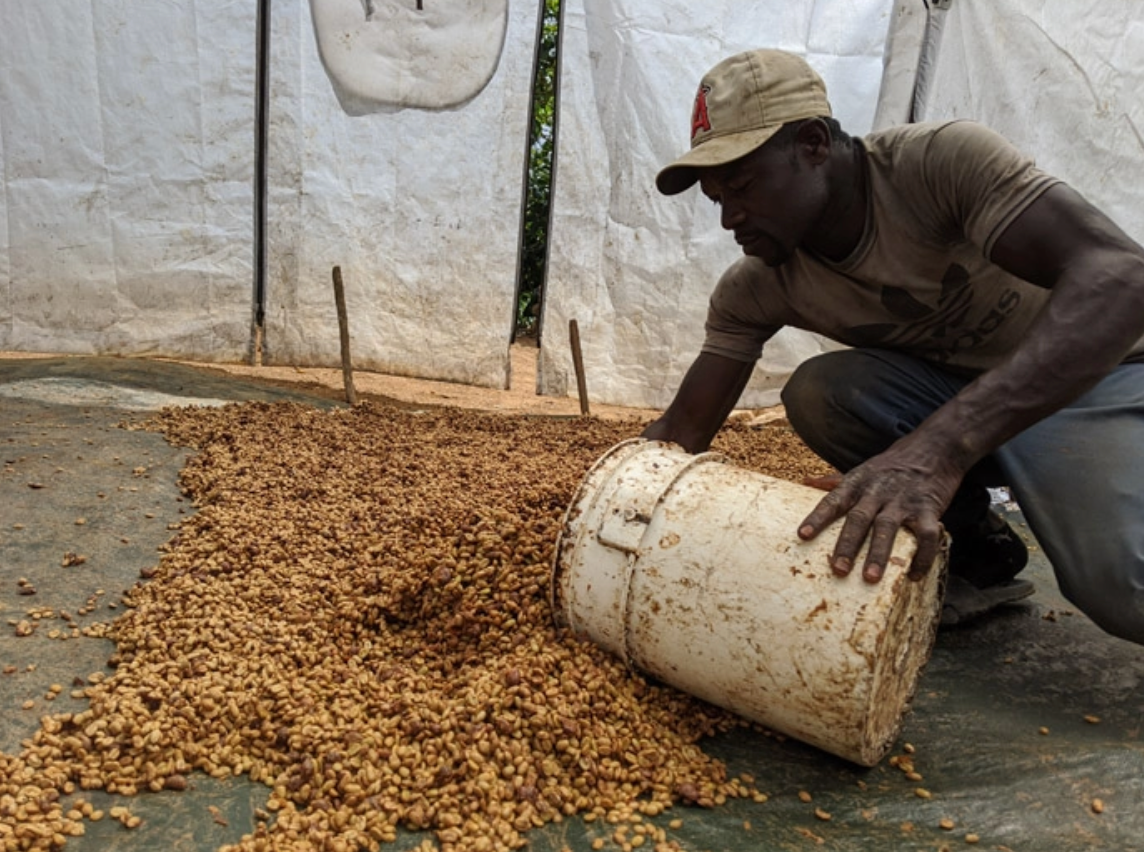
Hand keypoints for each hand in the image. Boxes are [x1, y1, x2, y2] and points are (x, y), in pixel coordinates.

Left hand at [796, 440, 962, 582]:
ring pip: (887, 527)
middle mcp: (877, 491)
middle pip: (858, 518)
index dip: (817, 518)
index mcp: (857, 483)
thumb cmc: (891, 466)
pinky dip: (922, 556)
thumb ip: (834, 481)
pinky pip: (926, 535)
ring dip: (878, 554)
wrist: (934, 450)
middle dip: (847, 545)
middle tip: (838, 570)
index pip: (833, 501)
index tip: (803, 535)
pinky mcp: (929, 508)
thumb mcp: (862, 470)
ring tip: (870, 578)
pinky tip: (914, 575)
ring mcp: (903, 500)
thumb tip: (806, 481)